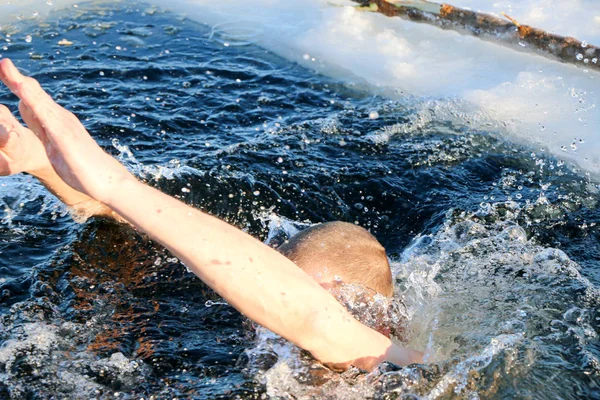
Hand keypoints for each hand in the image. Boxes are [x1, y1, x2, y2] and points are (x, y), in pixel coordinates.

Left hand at [0, 59, 133, 202]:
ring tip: (5, 66)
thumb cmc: (82, 167)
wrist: (107, 180)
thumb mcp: (54, 145)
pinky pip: (45, 114)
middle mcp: (60, 117)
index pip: (30, 97)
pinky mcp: (64, 134)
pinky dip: (33, 99)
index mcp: (55, 121)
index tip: (2, 67)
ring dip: (20, 82)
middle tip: (1, 61)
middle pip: (32, 92)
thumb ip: (41, 127)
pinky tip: (22, 88)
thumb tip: (26, 108)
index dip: (14, 82)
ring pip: (38, 99)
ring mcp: (63, 124)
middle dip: (13, 77)